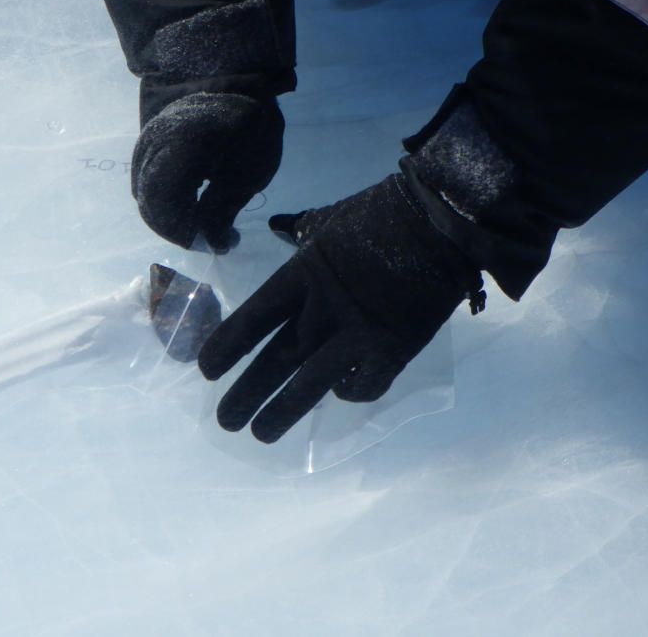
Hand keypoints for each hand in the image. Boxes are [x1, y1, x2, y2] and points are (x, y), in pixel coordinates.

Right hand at [131, 91, 283, 251]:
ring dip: (168, 214)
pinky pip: (145, 179)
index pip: (162, 201)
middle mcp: (155, 143)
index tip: (205, 243)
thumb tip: (213, 245)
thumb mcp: (249, 174)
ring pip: (143, 192)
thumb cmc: (252, 130)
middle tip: (205, 239)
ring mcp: (147, 141)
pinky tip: (188, 206)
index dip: (179, 230)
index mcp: (183, 147)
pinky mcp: (147, 144)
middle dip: (174, 227)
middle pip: (149, 200)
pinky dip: (164, 198)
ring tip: (199, 224)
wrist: (237, 87)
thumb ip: (222, 210)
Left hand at [196, 174, 483, 442]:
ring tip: (260, 434)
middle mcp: (323, 310)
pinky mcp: (393, 351)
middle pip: (275, 360)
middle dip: (245, 394)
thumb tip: (278, 226)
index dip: (226, 347)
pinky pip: (360, 386)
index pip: (253, 319)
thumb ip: (301, 231)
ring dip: (281, 413)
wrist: (441, 222)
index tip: (206, 370)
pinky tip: (340, 393)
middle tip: (225, 421)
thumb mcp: (329, 219)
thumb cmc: (382, 213)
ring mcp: (359, 334)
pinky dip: (347, 393)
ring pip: (309, 386)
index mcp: (303, 275)